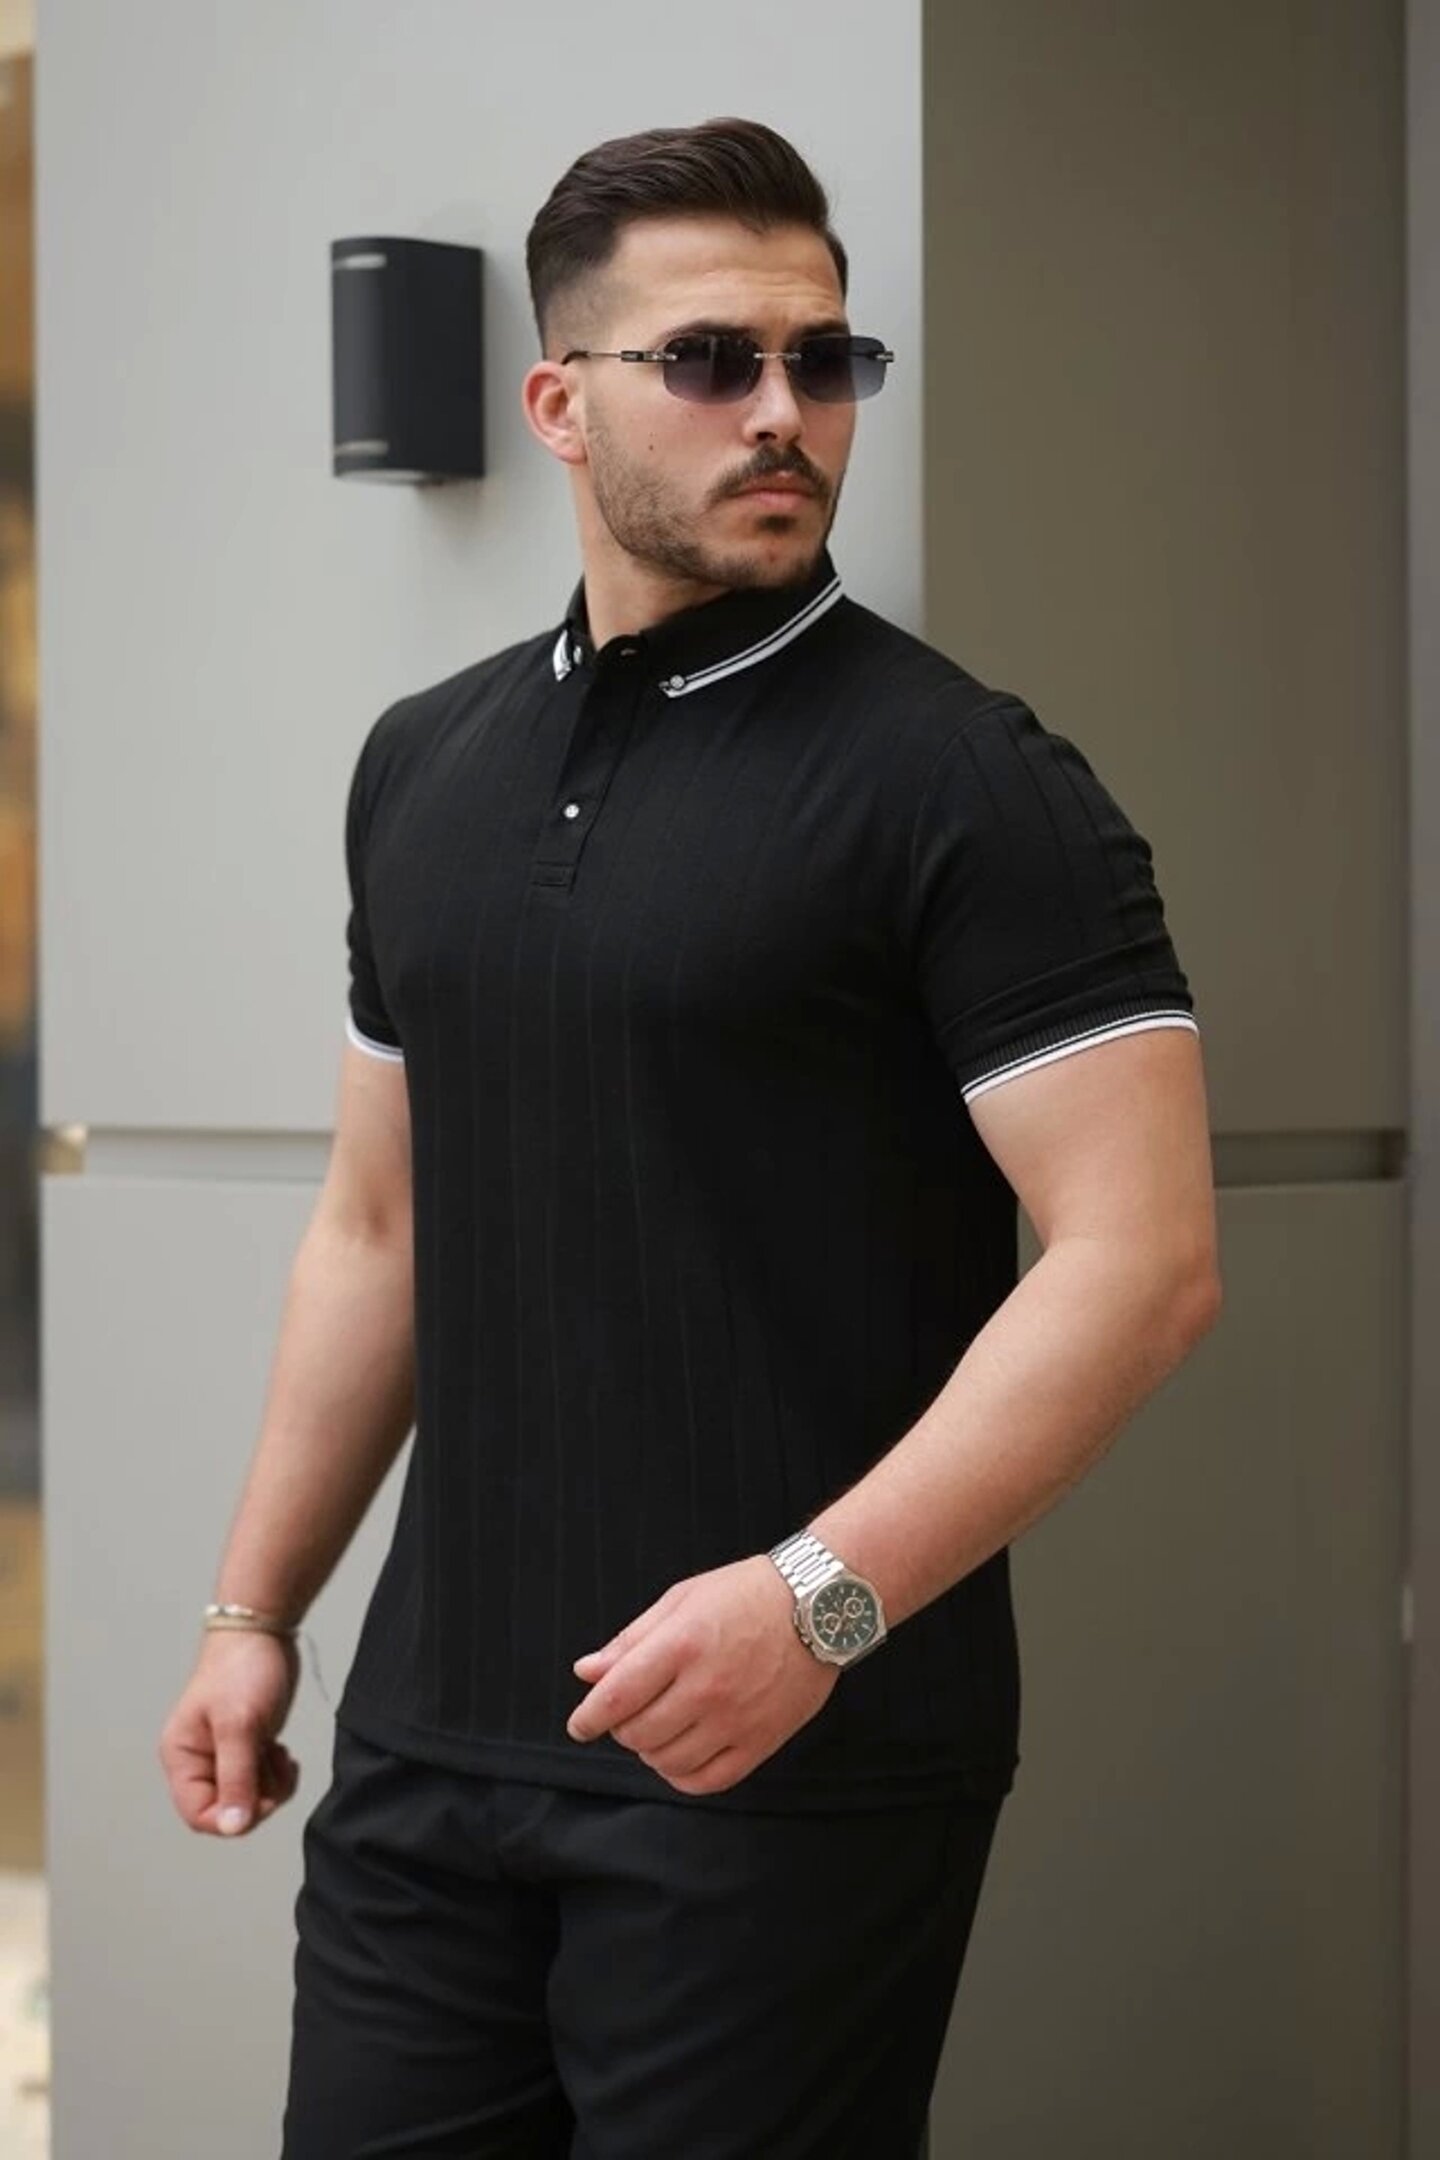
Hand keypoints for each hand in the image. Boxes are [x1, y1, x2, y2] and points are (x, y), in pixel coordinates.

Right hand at [157, 1629, 301, 1837]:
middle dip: (257, 1798)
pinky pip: (261, 1781)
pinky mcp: (247, 1747)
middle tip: (273, 1767)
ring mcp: (224, 1755)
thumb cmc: (242, 1668)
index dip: (231, 1818)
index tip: (259, 1799)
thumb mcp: (239, 1725)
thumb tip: (234, 1827)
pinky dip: (276, 1773)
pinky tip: (280, 1749)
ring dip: (270, 1785)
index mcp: (182, 1758)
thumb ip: (236, 1778)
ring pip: (248, 1798)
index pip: (199, 1815)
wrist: (264, 1630)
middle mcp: (198, 1761)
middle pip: (227, 1811)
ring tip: (278, 1753)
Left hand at [565, 1554, 839, 1795]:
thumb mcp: (682, 1600)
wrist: (818, 1604)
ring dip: (651, 1750)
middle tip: (629, 1712)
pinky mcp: (762, 1741)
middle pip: (638, 1734)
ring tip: (660, 1726)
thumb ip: (631, 1640)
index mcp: (682, 1644)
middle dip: (622, 1728)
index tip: (580, 1725)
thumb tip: (586, 1673)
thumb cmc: (745, 1594)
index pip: (617, 1697)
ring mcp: (737, 1719)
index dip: (589, 1718)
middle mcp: (707, 1686)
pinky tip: (682, 1753)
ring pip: (668, 1761)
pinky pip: (708, 1780)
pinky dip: (683, 1775)